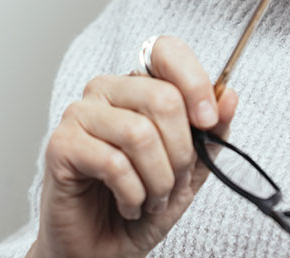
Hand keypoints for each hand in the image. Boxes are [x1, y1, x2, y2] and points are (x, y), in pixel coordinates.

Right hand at [30, 36, 237, 257]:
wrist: (104, 251)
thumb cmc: (143, 203)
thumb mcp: (191, 168)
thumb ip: (212, 132)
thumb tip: (229, 95)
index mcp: (138, 83)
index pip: (166, 51)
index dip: (194, 82)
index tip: (208, 121)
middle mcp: (107, 89)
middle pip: (163, 98)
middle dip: (181, 152)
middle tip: (175, 181)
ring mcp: (80, 113)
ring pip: (140, 133)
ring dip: (158, 179)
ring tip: (152, 198)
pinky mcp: (61, 145)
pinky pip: (113, 162)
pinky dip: (133, 193)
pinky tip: (129, 204)